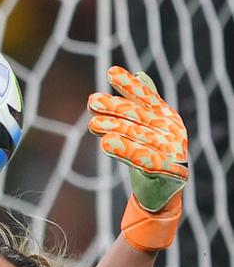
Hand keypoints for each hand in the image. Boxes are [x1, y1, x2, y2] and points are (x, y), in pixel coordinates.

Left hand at [87, 66, 188, 250]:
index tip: (111, 72)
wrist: (162, 193)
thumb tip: (139, 73)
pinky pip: (144, 160)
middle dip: (115, 107)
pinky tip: (106, 144)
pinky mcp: (169, 171)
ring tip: (94, 124)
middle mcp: (173, 130)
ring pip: (139, 137)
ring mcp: (174, 150)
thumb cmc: (151, 156)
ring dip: (116, 128)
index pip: (147, 97)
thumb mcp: (147, 128)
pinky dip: (125, 151)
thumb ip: (144, 104)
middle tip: (92, 101)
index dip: (129, 85)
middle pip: (139, 116)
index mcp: (167, 117)